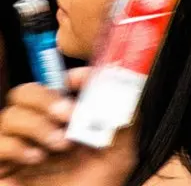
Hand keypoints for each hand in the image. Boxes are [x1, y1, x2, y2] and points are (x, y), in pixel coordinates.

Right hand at [0, 71, 134, 185]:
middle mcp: (38, 130)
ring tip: (58, 145)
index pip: (55, 84)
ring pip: (9, 115)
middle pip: (24, 93)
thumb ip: (124, 117)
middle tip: (66, 114)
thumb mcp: (120, 152)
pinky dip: (15, 146)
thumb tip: (116, 84)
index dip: (67, 77)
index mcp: (65, 121)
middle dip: (45, 98)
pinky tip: (36, 158)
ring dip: (36, 124)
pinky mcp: (2, 168)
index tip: (80, 81)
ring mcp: (17, 149)